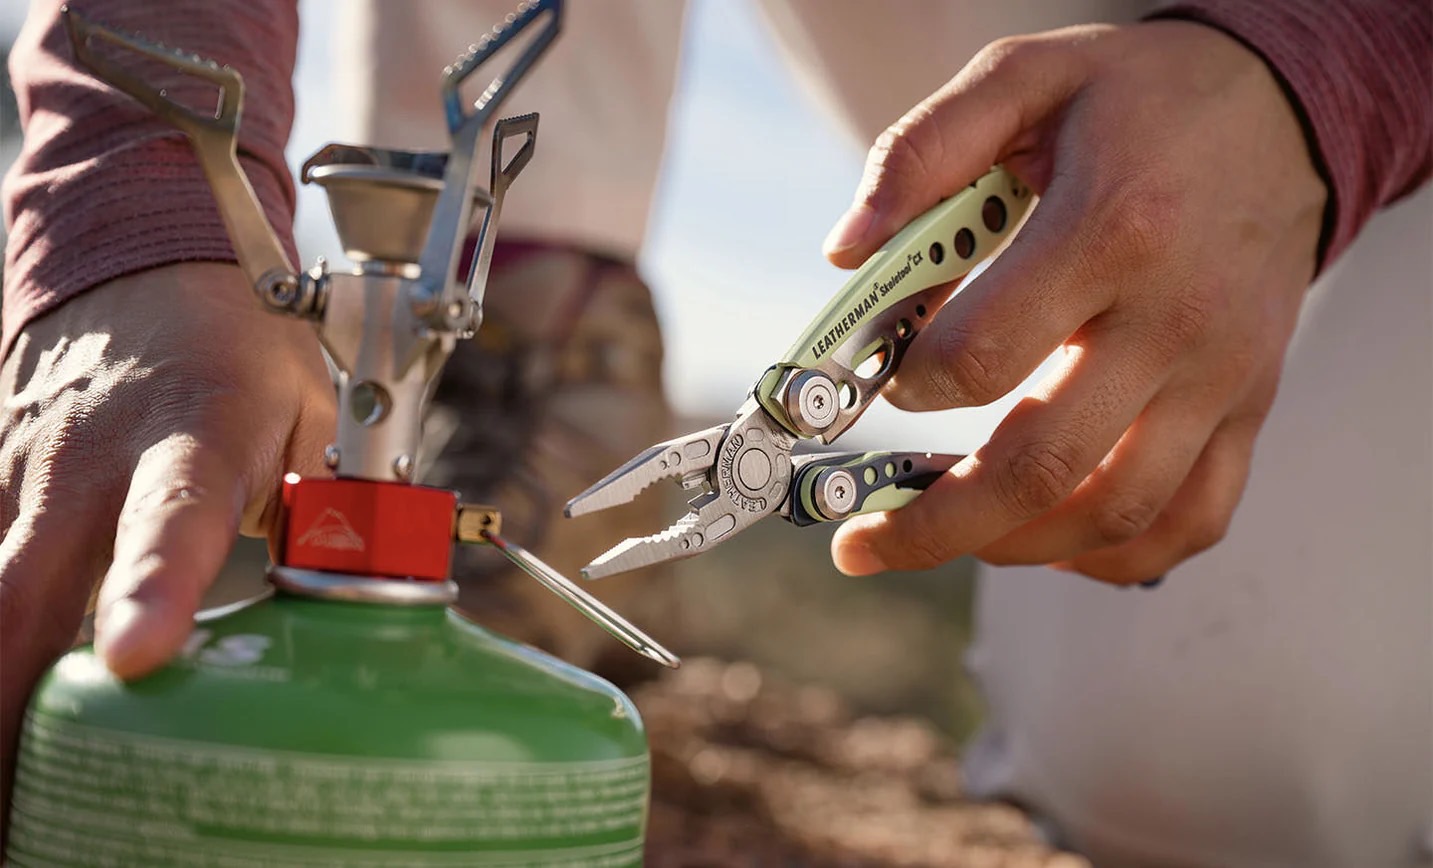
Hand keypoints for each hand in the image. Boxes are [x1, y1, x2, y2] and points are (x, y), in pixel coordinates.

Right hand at [0, 263, 333, 805]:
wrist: (138, 256)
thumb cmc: (241, 341)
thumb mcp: (315, 411)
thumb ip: (333, 511)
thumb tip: (362, 604)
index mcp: (193, 438)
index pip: (172, 519)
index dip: (151, 588)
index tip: (132, 656)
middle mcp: (90, 466)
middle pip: (19, 600)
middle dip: (8, 706)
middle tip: (27, 808)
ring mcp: (25, 482)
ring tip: (27, 794)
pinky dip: (0, 654)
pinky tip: (18, 719)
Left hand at [823, 21, 1325, 581]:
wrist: (1282, 112)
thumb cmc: (1139, 99)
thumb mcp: (1023, 77)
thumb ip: (922, 153)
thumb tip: (845, 252)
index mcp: (1110, 231)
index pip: (983, 356)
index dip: (910, 386)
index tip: (879, 380)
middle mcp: (1175, 320)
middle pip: (1043, 466)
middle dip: (934, 523)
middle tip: (863, 542)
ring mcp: (1220, 376)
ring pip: (1115, 511)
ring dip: (1012, 546)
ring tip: (943, 536)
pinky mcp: (1248, 406)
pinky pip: (1194, 518)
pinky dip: (1115, 554)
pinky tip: (1049, 540)